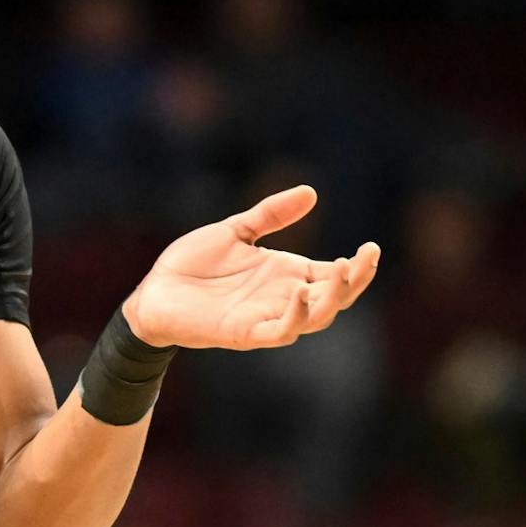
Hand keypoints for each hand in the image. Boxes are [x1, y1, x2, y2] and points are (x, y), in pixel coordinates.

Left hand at [124, 185, 379, 349]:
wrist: (154, 292)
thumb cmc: (193, 264)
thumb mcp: (235, 231)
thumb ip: (270, 214)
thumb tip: (311, 192)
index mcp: (285, 274)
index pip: (333, 275)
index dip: (356, 266)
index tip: (371, 248)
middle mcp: (282, 298)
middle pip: (334, 297)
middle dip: (355, 279)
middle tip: (368, 256)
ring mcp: (266, 317)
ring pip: (315, 317)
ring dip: (333, 297)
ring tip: (342, 270)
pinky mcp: (244, 333)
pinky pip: (279, 332)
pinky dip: (295, 317)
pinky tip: (301, 294)